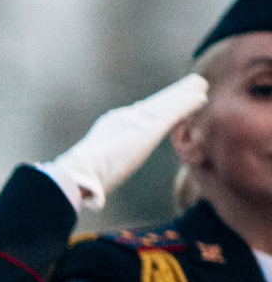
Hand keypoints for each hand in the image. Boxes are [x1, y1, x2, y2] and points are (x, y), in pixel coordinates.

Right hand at [42, 73, 209, 210]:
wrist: (80, 171)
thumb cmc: (83, 177)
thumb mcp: (95, 169)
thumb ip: (101, 172)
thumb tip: (93, 195)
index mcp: (111, 125)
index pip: (139, 114)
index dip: (156, 108)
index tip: (169, 102)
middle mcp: (125, 117)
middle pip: (155, 104)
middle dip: (173, 95)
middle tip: (191, 86)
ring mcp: (137, 120)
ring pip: (166, 103)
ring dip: (184, 94)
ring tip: (200, 85)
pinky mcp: (149, 127)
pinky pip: (173, 111)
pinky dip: (188, 103)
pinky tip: (201, 97)